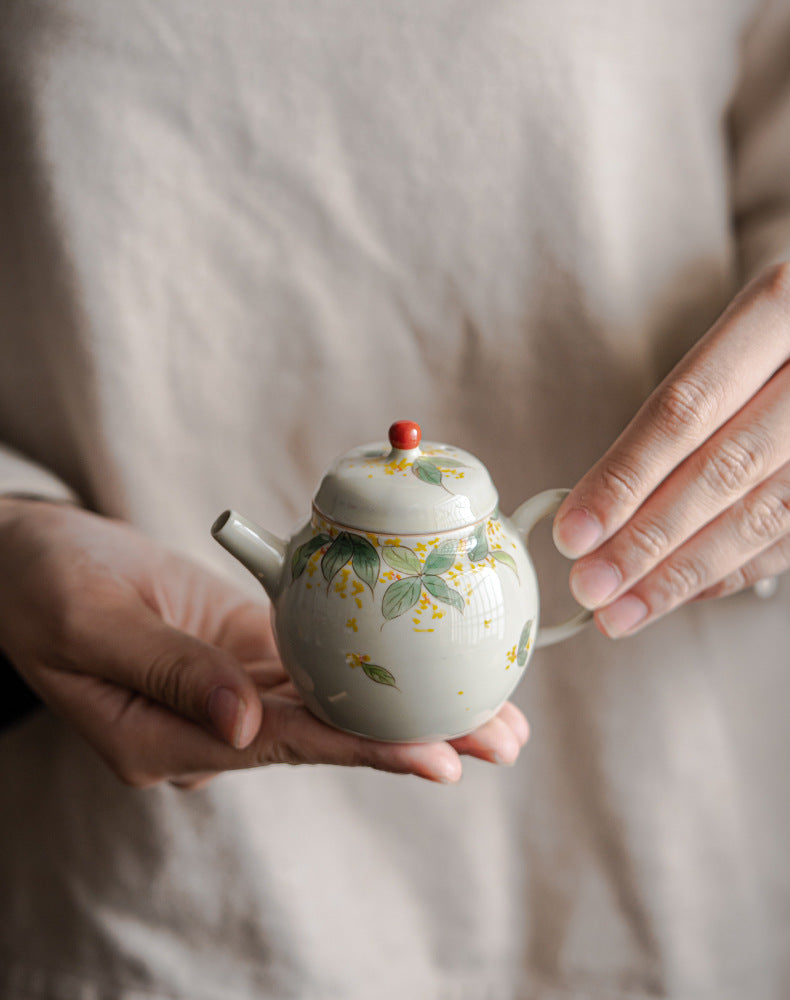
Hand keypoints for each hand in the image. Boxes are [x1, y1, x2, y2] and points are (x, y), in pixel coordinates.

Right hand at [0, 499, 527, 787]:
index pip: (286, 745)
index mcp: (168, 741)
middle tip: (503, 740)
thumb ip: (168, 671)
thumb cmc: (42, 585)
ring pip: (334, 704)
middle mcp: (212, 729)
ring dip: (411, 706)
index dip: (366, 748)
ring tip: (494, 715)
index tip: (442, 755)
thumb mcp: (91, 620)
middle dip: (416, 737)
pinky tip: (425, 661)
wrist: (26, 560)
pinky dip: (372, 664)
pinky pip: (316, 664)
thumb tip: (248, 724)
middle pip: (329, 735)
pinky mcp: (244, 653)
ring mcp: (232, 692)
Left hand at [553, 262, 789, 636]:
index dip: (625, 478)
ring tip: (624, 609)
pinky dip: (733, 569)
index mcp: (780, 310)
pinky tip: (684, 591)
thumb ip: (686, 406)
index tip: (572, 532)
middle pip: (722, 471)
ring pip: (761, 515)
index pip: (685, 410)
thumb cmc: (789, 328)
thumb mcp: (745, 328)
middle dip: (648, 540)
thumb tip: (599, 501)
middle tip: (591, 585)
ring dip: (684, 572)